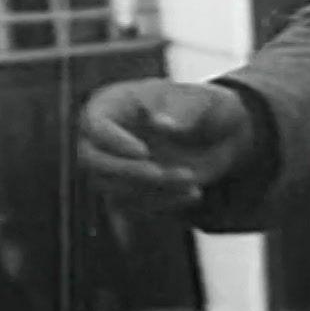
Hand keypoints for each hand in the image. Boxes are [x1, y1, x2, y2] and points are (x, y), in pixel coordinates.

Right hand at [78, 80, 256, 209]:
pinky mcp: (128, 192)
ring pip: (114, 188)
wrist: (218, 136)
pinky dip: (162, 203)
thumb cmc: (202, 108)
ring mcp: (115, 167)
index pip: (94, 124)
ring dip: (152, 188)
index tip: (144, 151)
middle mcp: (105, 138)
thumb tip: (160, 124)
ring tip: (191, 178)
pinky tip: (194, 193)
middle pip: (91, 161)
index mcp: (114, 104)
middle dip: (127, 171)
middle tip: (160, 173)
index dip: (113, 141)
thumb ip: (182, 111)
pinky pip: (133, 207)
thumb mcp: (200, 103)